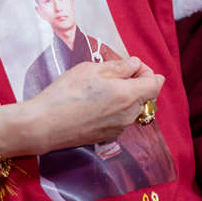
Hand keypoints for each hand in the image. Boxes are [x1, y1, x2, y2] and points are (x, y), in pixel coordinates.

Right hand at [0, 58, 163, 156]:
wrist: (46, 125)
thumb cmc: (67, 93)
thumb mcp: (91, 69)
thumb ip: (119, 67)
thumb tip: (134, 65)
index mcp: (128, 95)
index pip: (155, 84)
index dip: (147, 71)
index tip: (131, 66)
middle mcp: (129, 115)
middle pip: (146, 96)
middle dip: (137, 82)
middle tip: (115, 73)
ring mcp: (119, 128)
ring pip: (133, 108)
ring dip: (126, 96)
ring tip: (102, 87)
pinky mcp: (108, 136)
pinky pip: (121, 118)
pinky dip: (116, 108)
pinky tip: (95, 103)